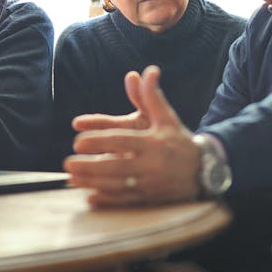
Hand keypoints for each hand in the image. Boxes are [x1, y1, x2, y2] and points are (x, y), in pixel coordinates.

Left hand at [64, 66, 200, 206]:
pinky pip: (126, 201)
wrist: (203, 169)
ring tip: (72, 179)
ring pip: (118, 185)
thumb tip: (147, 71)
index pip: (121, 141)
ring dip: (93, 183)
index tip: (78, 141)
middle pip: (116, 166)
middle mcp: (151, 164)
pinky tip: (90, 199)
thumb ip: (151, 95)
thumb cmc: (178, 139)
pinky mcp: (150, 198)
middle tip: (68, 162)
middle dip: (91, 166)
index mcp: (152, 142)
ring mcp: (150, 184)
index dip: (99, 141)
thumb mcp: (166, 117)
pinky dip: (108, 201)